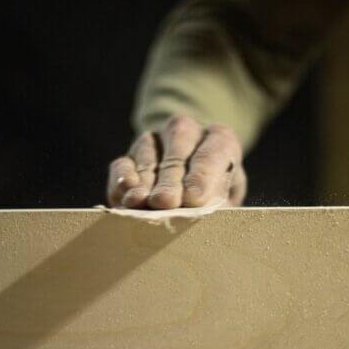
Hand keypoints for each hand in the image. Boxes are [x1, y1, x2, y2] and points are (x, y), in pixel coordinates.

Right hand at [106, 114, 246, 208]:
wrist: (195, 195)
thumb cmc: (216, 198)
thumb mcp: (226, 201)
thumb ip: (217, 205)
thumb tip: (200, 216)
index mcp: (220, 140)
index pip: (213, 153)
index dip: (202, 176)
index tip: (194, 198)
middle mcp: (187, 132)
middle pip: (178, 152)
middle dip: (170, 180)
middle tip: (166, 202)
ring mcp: (155, 142)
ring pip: (148, 156)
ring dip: (145, 182)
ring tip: (140, 202)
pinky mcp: (129, 157)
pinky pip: (122, 164)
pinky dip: (122, 179)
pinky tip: (125, 193)